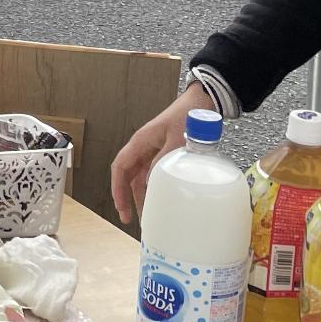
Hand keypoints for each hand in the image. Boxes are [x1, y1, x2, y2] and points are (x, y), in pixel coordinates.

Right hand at [110, 84, 205, 222]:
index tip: (122, 208)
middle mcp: (144, 148)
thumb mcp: (177, 139)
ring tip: (150, 216)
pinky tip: (164, 200)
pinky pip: (156, 175)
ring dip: (143, 196)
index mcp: (140, 142)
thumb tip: (155, 184)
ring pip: (142, 178)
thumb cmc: (188, 114)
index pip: (120, 167)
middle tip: (132, 219)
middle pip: (129, 177)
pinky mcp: (166, 154)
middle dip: (128, 199)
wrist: (203, 102)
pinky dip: (157, 189)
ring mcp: (154, 151)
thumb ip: (165, 160)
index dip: (117, 189)